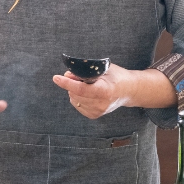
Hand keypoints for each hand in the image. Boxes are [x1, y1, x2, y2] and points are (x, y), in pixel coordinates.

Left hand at [52, 63, 175, 118]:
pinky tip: (87, 93)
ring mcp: (98, 111)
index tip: (56, 78)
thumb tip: (67, 75)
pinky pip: (77, 105)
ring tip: (88, 85)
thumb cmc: (115, 76)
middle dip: (72, 84)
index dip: (67, 83)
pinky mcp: (94, 115)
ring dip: (74, 91)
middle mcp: (101, 104)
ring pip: (74, 99)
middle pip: (75, 94)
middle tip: (80, 77)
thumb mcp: (103, 68)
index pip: (81, 89)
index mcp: (105, 90)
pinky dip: (77, 97)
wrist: (128, 90)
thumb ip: (85, 71)